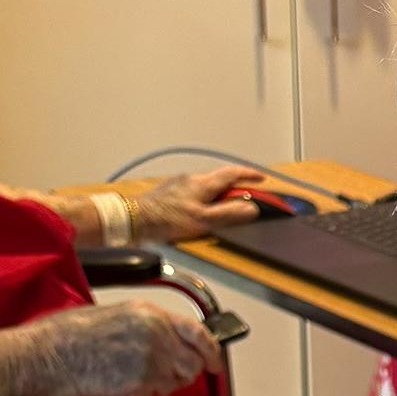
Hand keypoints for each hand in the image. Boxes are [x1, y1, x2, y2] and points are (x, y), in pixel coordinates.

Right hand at [38, 296, 220, 395]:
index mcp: (150, 313)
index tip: (215, 362)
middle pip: (191, 364)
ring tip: (125, 376)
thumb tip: (170, 344)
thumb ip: (149, 327)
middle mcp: (155, 335)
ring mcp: (150, 361)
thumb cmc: (71, 336)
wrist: (51, 357)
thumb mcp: (117, 315)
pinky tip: (113, 385)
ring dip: (155, 386)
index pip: (198, 332)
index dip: (211, 350)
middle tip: (159, 376)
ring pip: (173, 385)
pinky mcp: (140, 385)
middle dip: (180, 373)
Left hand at [130, 165, 270, 242]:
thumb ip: (228, 214)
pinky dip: (204, 200)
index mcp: (202, 184)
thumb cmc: (166, 221)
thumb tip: (251, 208)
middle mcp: (191, 179)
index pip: (232, 174)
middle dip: (235, 189)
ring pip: (206, 187)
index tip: (262, 178)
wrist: (135, 219)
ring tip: (220, 214)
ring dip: (218, 196)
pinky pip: (194, 192)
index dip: (249, 175)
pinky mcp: (170, 192)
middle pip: (220, 180)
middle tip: (245, 202)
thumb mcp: (202, 221)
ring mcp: (180, 184)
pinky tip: (198, 214)